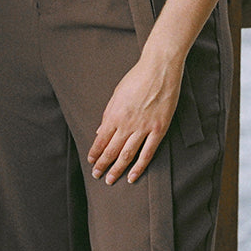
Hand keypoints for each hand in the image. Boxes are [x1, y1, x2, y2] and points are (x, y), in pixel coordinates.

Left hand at [87, 50, 183, 184]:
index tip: (91, 161)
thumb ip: (108, 114)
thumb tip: (100, 130)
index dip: (95, 152)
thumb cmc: (136, 78)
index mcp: (114, 114)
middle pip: (111, 150)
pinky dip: (139, 167)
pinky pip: (147, 152)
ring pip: (127, 155)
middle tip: (97, 175)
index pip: (101, 140)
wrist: (158, 70)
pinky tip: (132, 176)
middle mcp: (127, 124)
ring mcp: (143, 128)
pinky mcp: (158, 129)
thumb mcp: (116, 94)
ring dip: (117, 169)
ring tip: (110, 180)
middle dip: (102, 165)